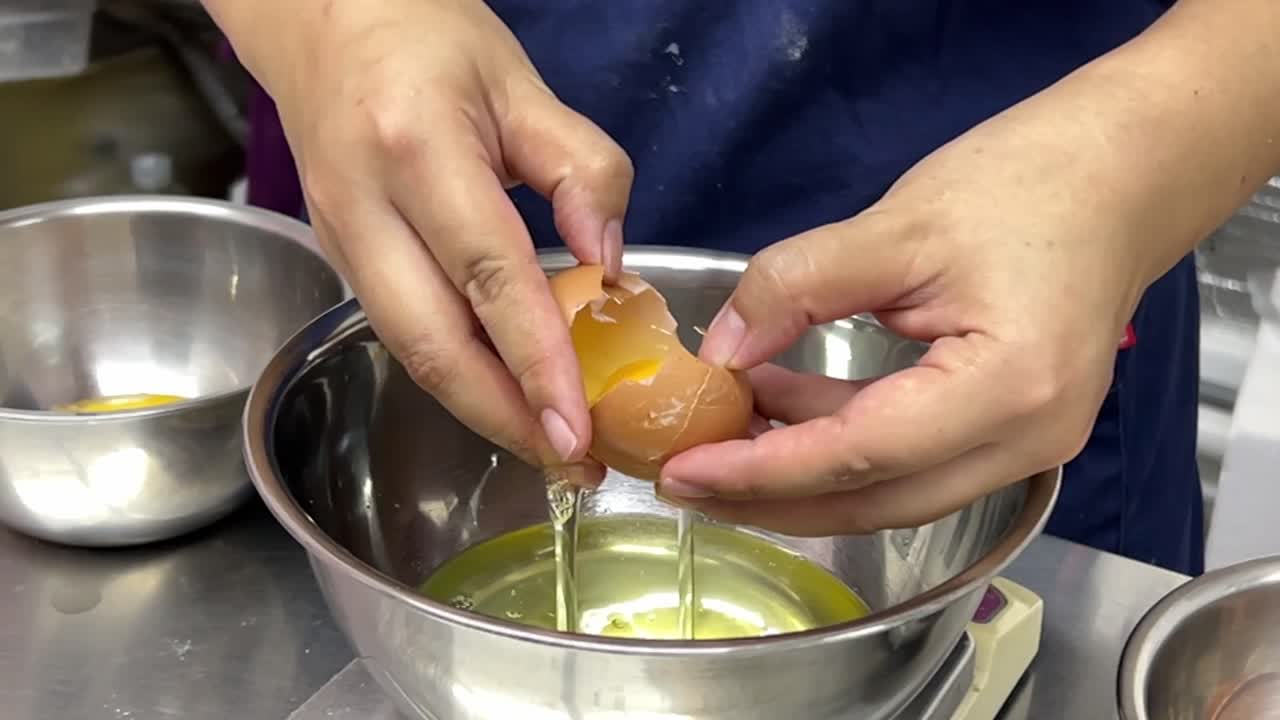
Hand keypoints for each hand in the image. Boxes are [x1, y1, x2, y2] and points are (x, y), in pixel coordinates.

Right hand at [211, 0, 631, 469]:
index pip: (487, 272)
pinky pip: (402, 331)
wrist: (319, 18)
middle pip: (430, 341)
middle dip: (502, 418)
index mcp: (417, 148)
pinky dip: (457, 376)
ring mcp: (341, 238)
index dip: (536, 358)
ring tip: (550, 445)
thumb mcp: (520, 82)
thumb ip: (581, 169)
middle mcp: (365, 206)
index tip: (579, 424)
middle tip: (572, 461)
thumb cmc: (424, 37)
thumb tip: (610, 264)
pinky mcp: (339, 258)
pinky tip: (506, 396)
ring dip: (481, 410)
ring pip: (410, 350)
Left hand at [657, 84, 1167, 534]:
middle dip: (771, 498)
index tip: (684, 472)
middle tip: (682, 481)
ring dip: (801, 478)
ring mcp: (1027, 446)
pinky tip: (782, 411)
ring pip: (891, 492)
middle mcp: (1027, 441)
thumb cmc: (1029, 183)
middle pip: (875, 500)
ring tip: (717, 444)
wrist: (1122, 174)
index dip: (763, 471)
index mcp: (1009, 389)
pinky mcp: (1012, 432)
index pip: (860, 456)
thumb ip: (800, 286)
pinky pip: (912, 460)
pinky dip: (841, 447)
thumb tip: (720, 349)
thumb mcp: (900, 224)